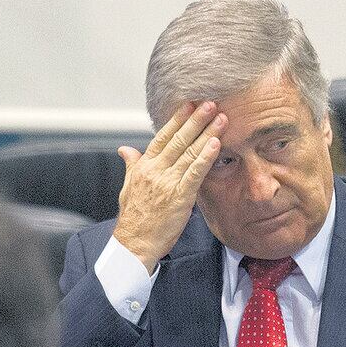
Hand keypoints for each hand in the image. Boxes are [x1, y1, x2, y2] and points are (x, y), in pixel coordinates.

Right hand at [113, 102, 225, 272]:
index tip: (189, 105)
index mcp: (144, 166)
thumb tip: (125, 149)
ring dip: (206, 132)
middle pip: (179, 139)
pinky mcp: (179, 196)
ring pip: (189, 152)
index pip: (163, 136)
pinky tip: (216, 144)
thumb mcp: (128, 187)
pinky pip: (195, 172)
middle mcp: (155, 170)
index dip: (177, 119)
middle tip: (210, 102)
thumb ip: (131, 165)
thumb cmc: (134, 218)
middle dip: (196, 119)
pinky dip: (205, 157)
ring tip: (220, 117)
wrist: (134, 244)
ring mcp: (167, 182)